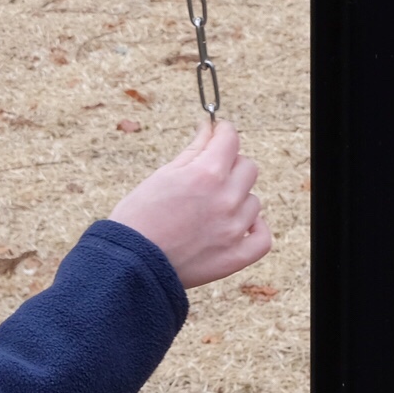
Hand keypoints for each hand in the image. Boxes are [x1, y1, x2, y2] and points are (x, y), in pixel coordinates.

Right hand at [107, 120, 271, 288]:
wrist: (130, 263)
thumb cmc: (139, 216)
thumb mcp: (163, 175)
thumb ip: (193, 151)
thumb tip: (210, 129)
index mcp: (206, 174)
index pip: (230, 139)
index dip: (223, 132)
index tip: (218, 134)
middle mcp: (226, 198)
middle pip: (248, 167)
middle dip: (231, 165)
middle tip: (210, 174)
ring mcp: (234, 229)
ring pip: (253, 201)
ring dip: (238, 199)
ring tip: (211, 208)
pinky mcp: (236, 256)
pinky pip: (263, 237)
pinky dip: (255, 229)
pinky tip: (240, 225)